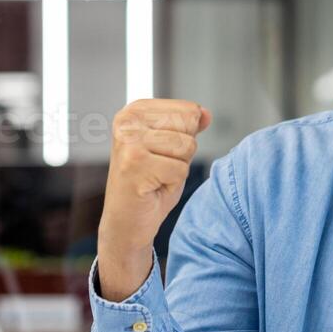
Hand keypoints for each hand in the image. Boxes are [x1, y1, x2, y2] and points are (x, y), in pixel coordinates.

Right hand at [97, 99, 211, 300]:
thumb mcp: (173, 149)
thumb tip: (206, 114)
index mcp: (135, 110)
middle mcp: (127, 121)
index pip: (189, 110)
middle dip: (182, 153)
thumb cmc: (149, 184)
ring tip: (156, 177)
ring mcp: (129, 142)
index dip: (185, 136)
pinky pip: (180, 169)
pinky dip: (173, 183)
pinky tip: (153, 188)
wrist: (126, 221)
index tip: (161, 153)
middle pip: (188, 127)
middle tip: (158, 168)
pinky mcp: (135, 164)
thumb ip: (188, 127)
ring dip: (178, 168)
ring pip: (186, 147)